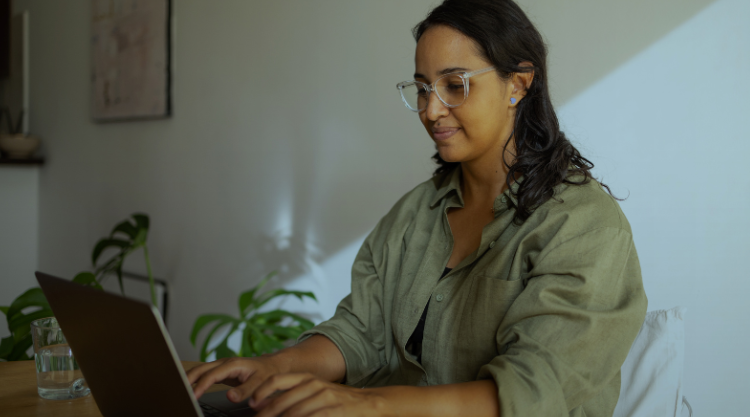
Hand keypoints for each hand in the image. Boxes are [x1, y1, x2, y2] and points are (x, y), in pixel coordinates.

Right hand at [186, 356, 284, 401]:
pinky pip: (204, 375)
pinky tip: (189, 389)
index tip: (192, 397)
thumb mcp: (260, 382)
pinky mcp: (221, 371)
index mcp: (233, 364)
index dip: (200, 386)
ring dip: (188, 379)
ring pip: (200, 370)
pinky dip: (195, 381)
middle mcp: (225, 363)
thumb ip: (245, 390)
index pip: (211, 375)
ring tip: (178, 391)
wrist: (274, 365)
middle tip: (178, 393)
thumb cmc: (268, 372)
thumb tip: (230, 397)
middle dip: (187, 380)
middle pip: (200, 369)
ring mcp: (222, 366)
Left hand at [251, 373, 390, 416]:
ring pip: (292, 413)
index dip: (261, 392)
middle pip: (281, 401)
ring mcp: (323, 397)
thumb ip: (295, 395)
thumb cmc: (337, 400)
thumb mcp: (316, 390)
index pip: (277, 380)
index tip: (251, 404)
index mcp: (306, 377)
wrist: (367, 403)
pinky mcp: (331, 410)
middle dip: (266, 414)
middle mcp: (313, 384)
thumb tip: (269, 406)